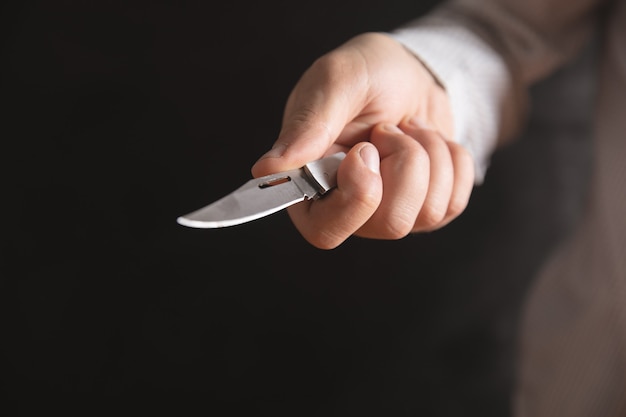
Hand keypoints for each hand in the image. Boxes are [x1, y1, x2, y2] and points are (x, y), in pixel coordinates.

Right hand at [251, 32, 473, 248]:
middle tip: (388, 131)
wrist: (410, 73)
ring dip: (428, 155)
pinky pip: (452, 203)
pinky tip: (427, 142)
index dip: (356, 196)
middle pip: (390, 223)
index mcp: (311, 183)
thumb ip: (308, 125)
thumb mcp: (337, 82)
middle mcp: (346, 206)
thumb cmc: (368, 74)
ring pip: (427, 212)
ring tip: (406, 131)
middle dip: (405, 163)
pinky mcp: (424, 209)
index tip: (365, 150)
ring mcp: (387, 212)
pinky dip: (451, 161)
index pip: (325, 230)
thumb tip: (268, 170)